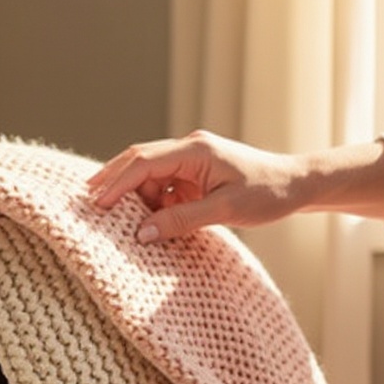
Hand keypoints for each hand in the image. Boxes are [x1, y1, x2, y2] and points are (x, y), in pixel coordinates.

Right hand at [87, 130, 303, 242]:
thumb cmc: (267, 194)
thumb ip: (181, 220)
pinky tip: (147, 221)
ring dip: (135, 197)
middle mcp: (189, 149)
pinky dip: (152, 203)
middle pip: (139, 161)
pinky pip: (164, 186)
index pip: (144, 162)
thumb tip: (142, 233)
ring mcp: (191, 161)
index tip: (97, 204)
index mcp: (195, 151)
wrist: (296, 185)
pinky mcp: (195, 175)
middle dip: (112, 181)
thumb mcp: (224, 210)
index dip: (117, 183)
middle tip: (87, 202)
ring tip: (119, 220)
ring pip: (149, 176)